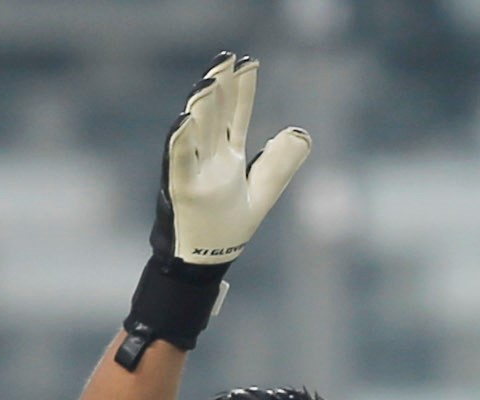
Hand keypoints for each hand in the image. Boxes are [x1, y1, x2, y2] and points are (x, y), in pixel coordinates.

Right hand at [158, 53, 308, 268]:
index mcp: (227, 155)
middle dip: (219, 87)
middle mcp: (208, 157)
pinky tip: (184, 120)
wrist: (204, 260)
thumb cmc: (227, 225)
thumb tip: (301, 132)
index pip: (236, 114)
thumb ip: (281, 164)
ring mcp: (192, 170)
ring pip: (195, 131)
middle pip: (214, 115)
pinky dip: (180, 140)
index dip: (242, 89)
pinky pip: (178, 161)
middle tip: (226, 59)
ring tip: (210, 82)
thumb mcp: (261, 192)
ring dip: (201, 107)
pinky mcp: (181, 189)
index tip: (248, 62)